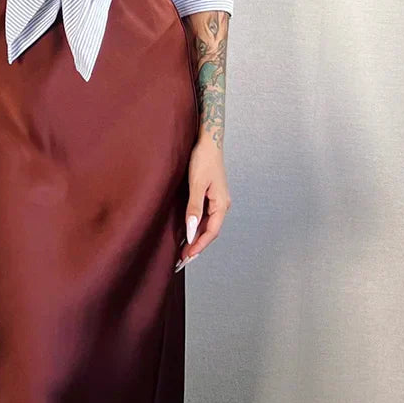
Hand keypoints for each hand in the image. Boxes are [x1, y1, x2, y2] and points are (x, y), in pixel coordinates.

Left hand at [175, 135, 231, 271]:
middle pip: (210, 232)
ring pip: (207, 227)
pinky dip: (195, 229)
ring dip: (195, 240)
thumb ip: (193, 208)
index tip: (187, 256)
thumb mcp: (196, 184)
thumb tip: (191, 230)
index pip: (212, 231)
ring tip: (182, 253)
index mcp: (222, 203)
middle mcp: (221, 205)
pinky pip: (203, 219)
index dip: (199, 245)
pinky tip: (185, 236)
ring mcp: (216, 202)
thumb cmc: (203, 159)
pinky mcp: (209, 198)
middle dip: (196, 247)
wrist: (208, 141)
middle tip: (181, 261)